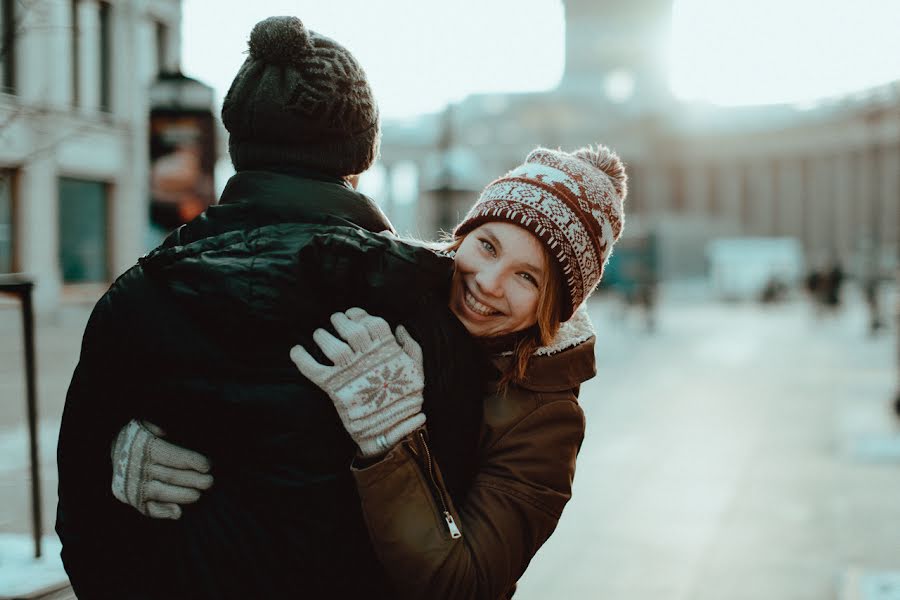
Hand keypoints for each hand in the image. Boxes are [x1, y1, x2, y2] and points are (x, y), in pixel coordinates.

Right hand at [111, 420, 212, 518]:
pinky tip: (178, 513)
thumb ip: (158, 428)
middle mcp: (136, 467)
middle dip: (192, 479)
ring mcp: (131, 484)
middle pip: (169, 475)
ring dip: (180, 495)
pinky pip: (146, 507)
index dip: (190, 460)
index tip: (207, 465)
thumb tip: (165, 433)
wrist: (110, 447)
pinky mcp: (128, 497)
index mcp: (143, 446)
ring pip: (160, 492)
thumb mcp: (146, 423)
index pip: (170, 455)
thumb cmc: (140, 434)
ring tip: (198, 495)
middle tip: (209, 482)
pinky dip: (162, 511)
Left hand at [290, 307, 425, 456]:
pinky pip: (313, 369)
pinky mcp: (334, 387)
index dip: (361, 314)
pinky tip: (296, 350)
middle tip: (336, 319)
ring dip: (322, 336)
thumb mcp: (417, 369)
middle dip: (341, 321)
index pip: (372, 323)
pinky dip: (301, 359)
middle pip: (350, 330)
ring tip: (319, 334)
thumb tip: (400, 328)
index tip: (353, 314)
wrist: (392, 429)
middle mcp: (367, 358)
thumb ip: (411, 346)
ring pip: (331, 346)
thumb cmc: (405, 398)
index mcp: (387, 351)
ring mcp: (349, 372)